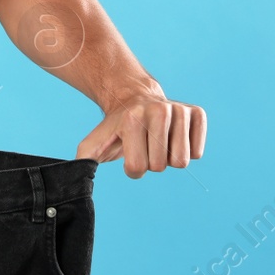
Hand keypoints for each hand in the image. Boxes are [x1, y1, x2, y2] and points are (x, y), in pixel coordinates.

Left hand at [76, 78, 205, 178]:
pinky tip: (174, 136)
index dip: (132, 168)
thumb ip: (83, 160)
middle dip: (151, 162)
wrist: (133, 98)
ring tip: (158, 140)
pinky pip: (198, 152)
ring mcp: (179, 110)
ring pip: (181, 161)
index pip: (137, 169)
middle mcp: (158, 110)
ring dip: (169, 158)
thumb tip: (76, 177)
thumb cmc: (116, 127)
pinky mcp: (197, 113)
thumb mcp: (95, 142)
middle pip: (160, 166)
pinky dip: (187, 150)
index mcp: (132, 119)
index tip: (129, 151)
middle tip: (145, 143)